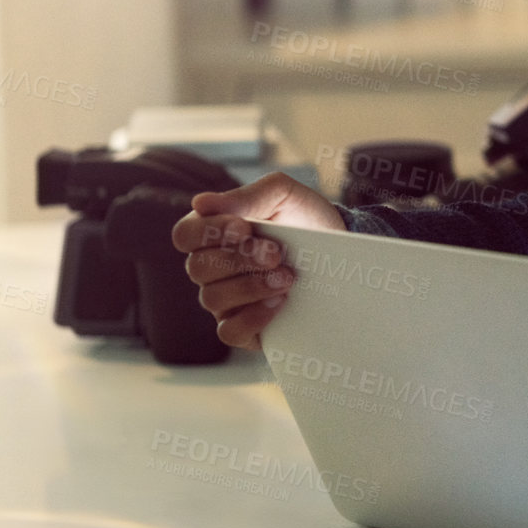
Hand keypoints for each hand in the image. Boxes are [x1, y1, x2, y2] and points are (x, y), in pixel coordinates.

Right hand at [171, 171, 344, 350]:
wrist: (342, 251)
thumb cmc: (306, 219)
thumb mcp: (285, 195)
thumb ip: (247, 195)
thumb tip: (201, 203)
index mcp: (212, 233)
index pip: (185, 235)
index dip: (209, 232)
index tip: (245, 228)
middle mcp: (212, 269)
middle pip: (198, 268)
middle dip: (241, 259)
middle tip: (276, 254)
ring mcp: (225, 300)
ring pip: (212, 299)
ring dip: (251, 286)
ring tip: (287, 277)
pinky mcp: (245, 327)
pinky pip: (229, 332)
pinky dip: (252, 318)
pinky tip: (279, 302)